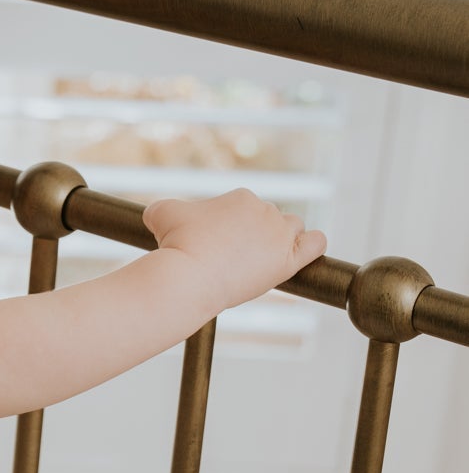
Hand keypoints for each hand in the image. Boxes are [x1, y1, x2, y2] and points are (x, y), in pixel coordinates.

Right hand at [142, 188, 325, 312]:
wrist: (188, 276)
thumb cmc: (174, 245)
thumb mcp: (160, 214)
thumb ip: (164, 208)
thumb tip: (155, 213)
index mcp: (242, 196)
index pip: (245, 208)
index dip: (230, 227)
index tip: (217, 244)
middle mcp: (266, 209)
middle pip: (267, 219)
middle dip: (251, 235)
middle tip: (231, 257)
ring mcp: (280, 235)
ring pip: (292, 228)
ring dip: (280, 238)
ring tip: (260, 258)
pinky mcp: (289, 260)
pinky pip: (316, 244)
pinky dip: (312, 245)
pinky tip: (300, 253)